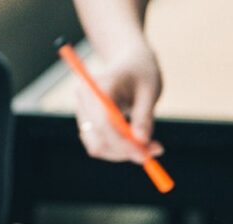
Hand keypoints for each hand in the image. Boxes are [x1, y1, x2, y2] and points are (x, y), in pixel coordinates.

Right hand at [74, 41, 163, 163]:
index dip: (123, 142)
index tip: (145, 155)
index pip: (104, 122)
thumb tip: (142, 142)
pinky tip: (136, 139)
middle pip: (96, 139)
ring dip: (122, 152)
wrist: (129, 60)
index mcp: (97, 86)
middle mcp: (84, 99)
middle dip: (123, 151)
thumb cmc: (141, 71)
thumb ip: (144, 117)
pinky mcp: (86, 122)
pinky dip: (118, 148)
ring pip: (96, 146)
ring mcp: (82, 112)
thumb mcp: (149, 91)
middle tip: (150, 154)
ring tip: (148, 144)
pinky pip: (99, 143)